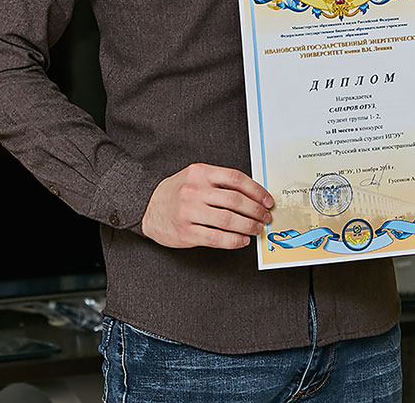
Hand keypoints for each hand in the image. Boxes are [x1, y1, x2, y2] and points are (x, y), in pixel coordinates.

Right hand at [141, 163, 273, 249]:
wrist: (147, 206)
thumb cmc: (176, 192)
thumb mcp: (195, 177)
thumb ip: (219, 181)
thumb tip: (251, 194)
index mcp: (200, 173)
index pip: (235, 178)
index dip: (256, 190)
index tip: (267, 200)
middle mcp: (195, 190)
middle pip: (235, 200)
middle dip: (256, 211)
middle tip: (265, 217)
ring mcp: (190, 212)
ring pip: (228, 220)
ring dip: (248, 226)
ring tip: (256, 229)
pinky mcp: (186, 232)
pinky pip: (216, 238)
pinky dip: (234, 241)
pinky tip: (241, 240)